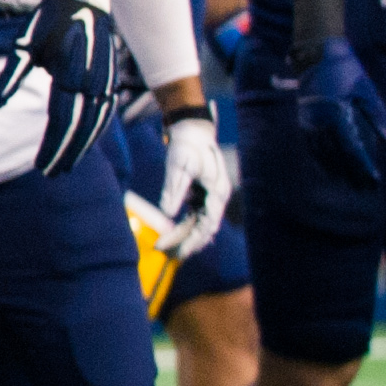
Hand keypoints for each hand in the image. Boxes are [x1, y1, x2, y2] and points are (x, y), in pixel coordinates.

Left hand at [0, 0, 121, 179]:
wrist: (82, 0)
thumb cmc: (46, 23)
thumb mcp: (23, 46)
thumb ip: (10, 76)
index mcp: (69, 72)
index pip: (61, 120)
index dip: (51, 146)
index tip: (40, 167)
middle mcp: (92, 79)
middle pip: (80, 127)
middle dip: (66, 154)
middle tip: (51, 174)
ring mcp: (106, 81)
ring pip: (96, 123)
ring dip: (82, 147)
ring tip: (66, 167)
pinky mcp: (112, 80)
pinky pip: (107, 112)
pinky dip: (97, 132)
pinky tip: (85, 144)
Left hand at [151, 107, 235, 256]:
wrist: (193, 130)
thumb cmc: (187, 146)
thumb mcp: (179, 167)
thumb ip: (174, 190)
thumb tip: (167, 213)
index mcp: (217, 192)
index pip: (207, 224)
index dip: (192, 240)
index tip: (177, 252)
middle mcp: (217, 197)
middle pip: (203, 227)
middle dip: (187, 242)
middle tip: (169, 255)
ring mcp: (211, 196)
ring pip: (199, 222)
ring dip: (185, 236)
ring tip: (168, 248)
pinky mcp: (203, 193)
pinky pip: (196, 215)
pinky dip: (186, 226)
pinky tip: (175, 237)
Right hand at [296, 37, 385, 190]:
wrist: (317, 55)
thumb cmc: (347, 71)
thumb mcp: (368, 91)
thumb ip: (379, 118)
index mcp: (337, 114)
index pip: (352, 148)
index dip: (363, 166)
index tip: (375, 179)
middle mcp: (319, 121)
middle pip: (336, 155)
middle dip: (352, 173)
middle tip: (365, 188)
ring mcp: (308, 122)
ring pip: (322, 153)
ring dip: (336, 169)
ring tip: (349, 183)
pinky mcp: (302, 120)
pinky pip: (311, 146)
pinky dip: (321, 159)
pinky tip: (329, 168)